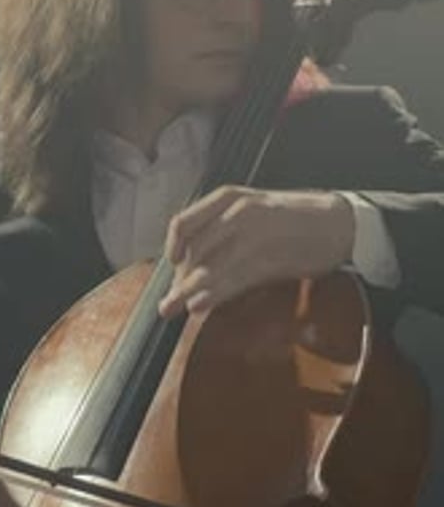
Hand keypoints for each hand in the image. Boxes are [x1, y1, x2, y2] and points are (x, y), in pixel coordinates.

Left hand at [159, 186, 354, 316]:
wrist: (337, 222)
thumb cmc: (293, 217)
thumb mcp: (252, 208)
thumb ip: (222, 226)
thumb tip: (193, 259)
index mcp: (229, 197)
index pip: (184, 223)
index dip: (172, 249)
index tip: (171, 266)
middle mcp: (237, 213)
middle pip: (194, 252)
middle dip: (179, 280)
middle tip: (168, 302)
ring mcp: (254, 235)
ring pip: (210, 268)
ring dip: (188, 292)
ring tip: (174, 309)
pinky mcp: (270, 259)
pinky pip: (234, 280)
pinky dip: (214, 295)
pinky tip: (201, 306)